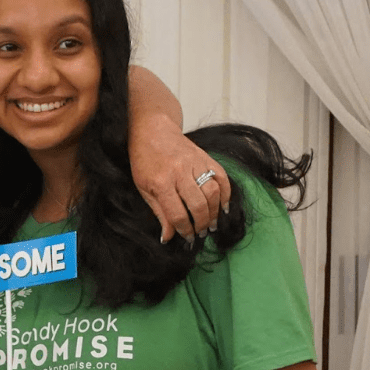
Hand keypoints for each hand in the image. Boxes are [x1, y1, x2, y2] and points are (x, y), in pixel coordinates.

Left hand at [129, 115, 230, 242]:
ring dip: (215, 212)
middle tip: (201, 233)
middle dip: (201, 224)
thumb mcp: (143, 188)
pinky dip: (226, 194)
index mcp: (161, 182)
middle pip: (198, 205)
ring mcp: (195, 163)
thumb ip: (158, 213)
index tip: (187, 238)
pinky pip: (222, 178)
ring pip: (213, 193)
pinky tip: (223, 207)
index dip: (184, 230)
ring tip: (211, 224)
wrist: (153, 130)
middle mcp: (180, 172)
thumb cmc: (145, 160)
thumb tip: (168, 237)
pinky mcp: (206, 157)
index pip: (177, 214)